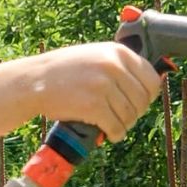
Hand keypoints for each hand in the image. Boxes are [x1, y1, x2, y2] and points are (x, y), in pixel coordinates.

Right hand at [26, 42, 162, 143]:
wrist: (34, 80)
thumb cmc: (64, 70)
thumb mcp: (95, 54)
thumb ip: (119, 64)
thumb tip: (148, 84)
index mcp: (118, 52)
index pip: (151, 78)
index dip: (148, 95)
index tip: (139, 103)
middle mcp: (113, 66)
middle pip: (142, 100)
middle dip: (135, 113)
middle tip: (123, 117)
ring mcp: (103, 86)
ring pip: (130, 116)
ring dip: (124, 125)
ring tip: (114, 126)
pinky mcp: (94, 106)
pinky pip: (116, 127)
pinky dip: (115, 134)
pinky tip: (109, 133)